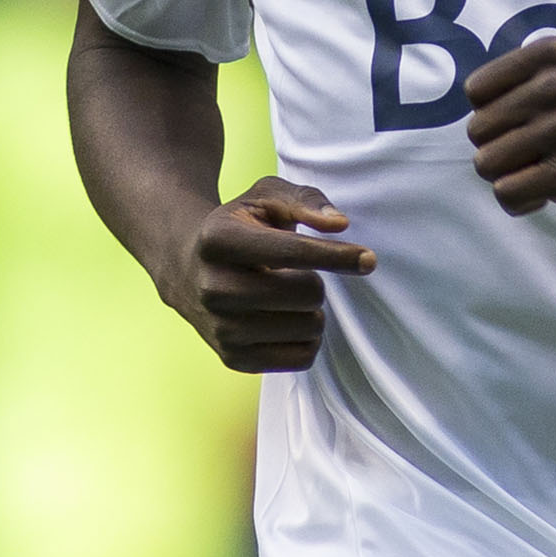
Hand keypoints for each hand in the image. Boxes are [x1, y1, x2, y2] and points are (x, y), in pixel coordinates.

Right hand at [165, 176, 375, 371]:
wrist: (186, 268)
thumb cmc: (239, 227)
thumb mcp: (265, 198)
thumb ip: (306, 200)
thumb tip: (340, 225)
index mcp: (219, 239)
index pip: (291, 252)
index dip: (336, 256)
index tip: (369, 259)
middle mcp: (214, 287)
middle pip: (305, 294)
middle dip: (316, 282)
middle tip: (298, 275)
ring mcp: (220, 328)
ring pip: (308, 328)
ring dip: (313, 311)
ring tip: (288, 297)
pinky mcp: (232, 359)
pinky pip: (302, 358)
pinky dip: (308, 339)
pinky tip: (288, 320)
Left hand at [462, 39, 555, 216]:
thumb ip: (524, 77)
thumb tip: (474, 108)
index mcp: (551, 56)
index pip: (476, 91)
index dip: (491, 114)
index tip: (520, 124)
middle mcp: (555, 86)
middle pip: (477, 130)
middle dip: (498, 148)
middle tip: (532, 154)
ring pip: (485, 163)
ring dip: (507, 176)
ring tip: (537, 174)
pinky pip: (506, 192)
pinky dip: (518, 201)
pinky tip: (541, 197)